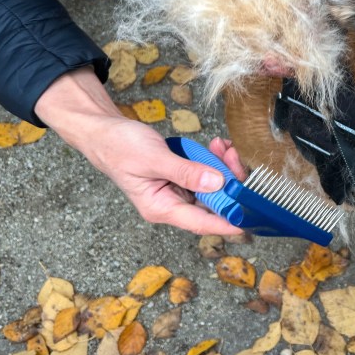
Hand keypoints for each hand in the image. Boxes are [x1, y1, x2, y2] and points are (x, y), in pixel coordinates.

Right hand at [35, 68, 246, 235]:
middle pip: (213, 202)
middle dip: (229, 180)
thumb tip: (217, 184)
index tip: (250, 220)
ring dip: (222, 166)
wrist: (104, 131)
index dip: (228, 223)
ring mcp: (177, 190)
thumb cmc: (120, 148)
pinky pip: (205, 173)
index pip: (201, 222)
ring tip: (223, 146)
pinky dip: (214, 160)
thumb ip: (186, 172)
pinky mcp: (181, 176)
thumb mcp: (154, 159)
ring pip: (213, 186)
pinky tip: (216, 146)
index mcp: (162, 208)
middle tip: (233, 155)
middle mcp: (172, 203)